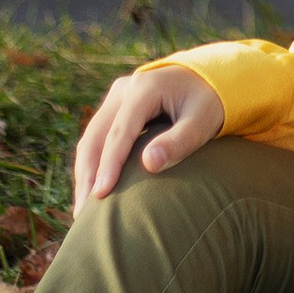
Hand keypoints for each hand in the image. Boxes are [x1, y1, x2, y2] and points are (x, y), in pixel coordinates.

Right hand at [71, 62, 223, 212]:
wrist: (211, 79)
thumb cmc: (210, 103)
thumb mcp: (203, 121)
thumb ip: (179, 141)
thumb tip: (149, 164)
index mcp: (145, 89)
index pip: (120, 132)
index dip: (109, 164)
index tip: (101, 195)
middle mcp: (124, 90)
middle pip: (95, 135)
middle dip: (88, 175)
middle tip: (83, 213)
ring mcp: (117, 98)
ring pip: (91, 137)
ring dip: (85, 172)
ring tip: (83, 209)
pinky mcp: (116, 109)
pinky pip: (97, 137)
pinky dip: (92, 164)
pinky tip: (91, 189)